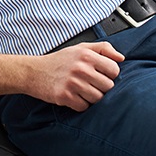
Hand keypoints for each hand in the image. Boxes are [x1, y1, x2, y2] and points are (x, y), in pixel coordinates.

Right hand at [0, 42, 124, 112]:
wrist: (35, 71)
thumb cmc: (60, 61)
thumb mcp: (81, 48)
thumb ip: (103, 49)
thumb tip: (121, 58)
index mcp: (87, 55)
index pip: (114, 70)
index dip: (109, 74)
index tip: (101, 74)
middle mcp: (81, 68)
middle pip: (108, 86)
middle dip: (101, 87)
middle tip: (89, 83)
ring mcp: (73, 83)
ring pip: (98, 99)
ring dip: (91, 97)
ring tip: (81, 89)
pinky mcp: (65, 96)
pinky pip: (84, 107)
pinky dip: (80, 104)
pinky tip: (73, 96)